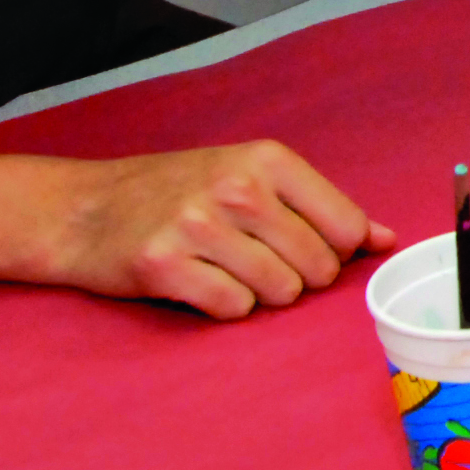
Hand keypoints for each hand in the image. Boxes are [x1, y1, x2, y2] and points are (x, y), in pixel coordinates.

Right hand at [48, 141, 393, 318]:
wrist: (84, 209)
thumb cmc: (176, 193)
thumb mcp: (251, 177)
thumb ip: (319, 207)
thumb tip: (384, 239)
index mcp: (267, 160)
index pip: (345, 228)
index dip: (331, 252)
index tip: (300, 247)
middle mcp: (236, 187)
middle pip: (317, 268)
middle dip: (295, 277)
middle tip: (252, 259)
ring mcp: (198, 225)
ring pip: (279, 293)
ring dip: (258, 294)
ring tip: (223, 268)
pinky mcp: (165, 265)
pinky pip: (233, 310)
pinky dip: (223, 306)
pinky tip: (198, 283)